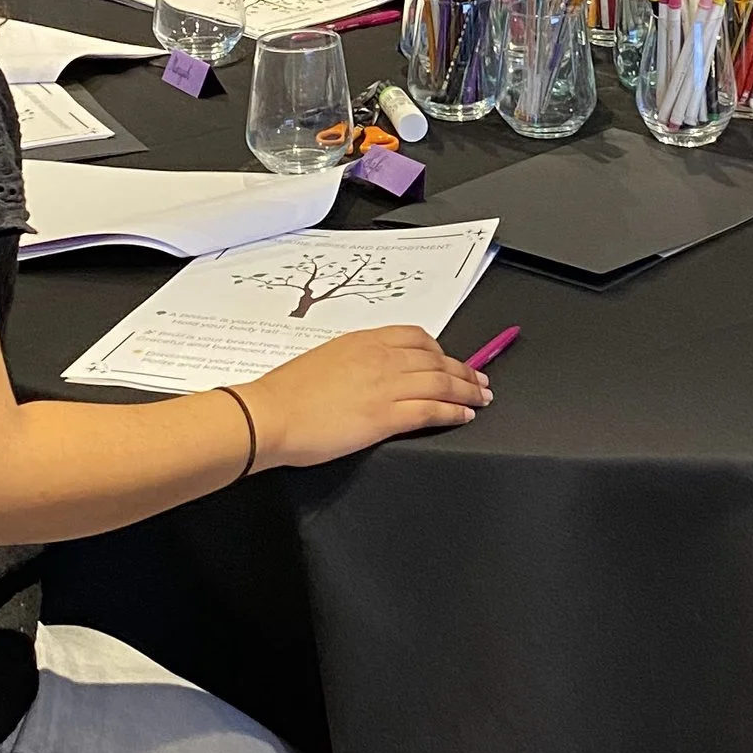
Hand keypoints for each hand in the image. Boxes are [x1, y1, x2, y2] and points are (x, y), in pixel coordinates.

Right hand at [242, 328, 491, 464]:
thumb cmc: (287, 392)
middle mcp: (380, 358)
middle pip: (436, 360)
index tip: (451, 359)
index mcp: (364, 340)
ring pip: (441, 383)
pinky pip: (431, 410)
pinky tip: (464, 416)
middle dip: (464, 371)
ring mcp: (385, 386)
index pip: (417, 337)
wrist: (271, 414)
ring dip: (467, 390)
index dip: (441, 349)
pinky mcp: (385, 415)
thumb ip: (355, 360)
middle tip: (480, 380)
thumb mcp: (326, 359)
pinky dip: (453, 412)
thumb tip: (372, 372)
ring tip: (481, 398)